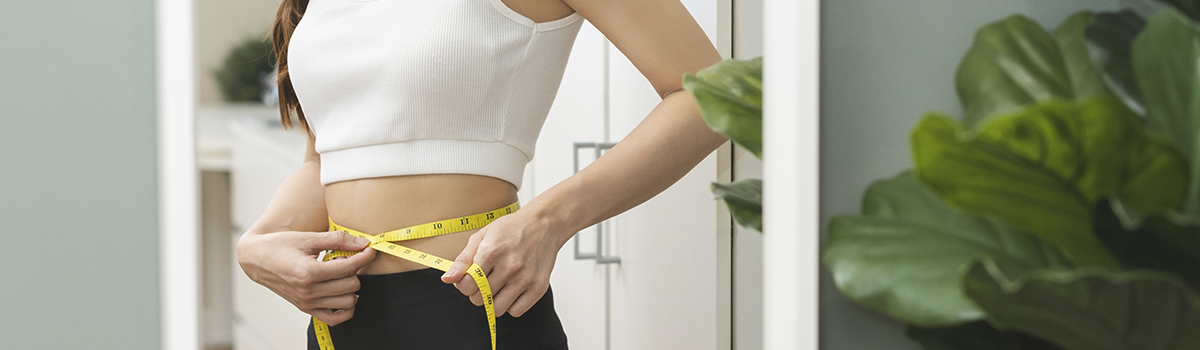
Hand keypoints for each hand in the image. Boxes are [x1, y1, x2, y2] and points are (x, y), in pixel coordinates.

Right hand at [236, 230, 376, 325]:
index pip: (349, 268)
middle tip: (344, 258)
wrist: (256, 259)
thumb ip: (337, 239)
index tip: (369, 249)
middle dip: (354, 270)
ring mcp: (307, 303)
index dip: (364, 256)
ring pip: (349, 302)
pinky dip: (345, 308)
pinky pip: (335, 318)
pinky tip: (341, 292)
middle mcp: (308, 291)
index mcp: (308, 272)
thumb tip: (363, 243)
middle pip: (352, 285)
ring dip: (350, 286)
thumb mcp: (308, 237)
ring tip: (339, 273)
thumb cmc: (280, 246)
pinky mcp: (306, 309)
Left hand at [440, 211, 564, 316]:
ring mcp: (525, 278)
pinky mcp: (539, 287)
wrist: (545, 224)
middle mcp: (509, 266)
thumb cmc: (512, 229)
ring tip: (498, 286)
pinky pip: (516, 311)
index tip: (468, 279)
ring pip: (496, 309)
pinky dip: (511, 305)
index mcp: (491, 251)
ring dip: (493, 301)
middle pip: (480, 299)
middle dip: (477, 292)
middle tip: (484, 280)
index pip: (466, 285)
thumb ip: (463, 260)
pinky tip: (511, 290)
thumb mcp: (482, 236)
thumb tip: (447, 279)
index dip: (463, 285)